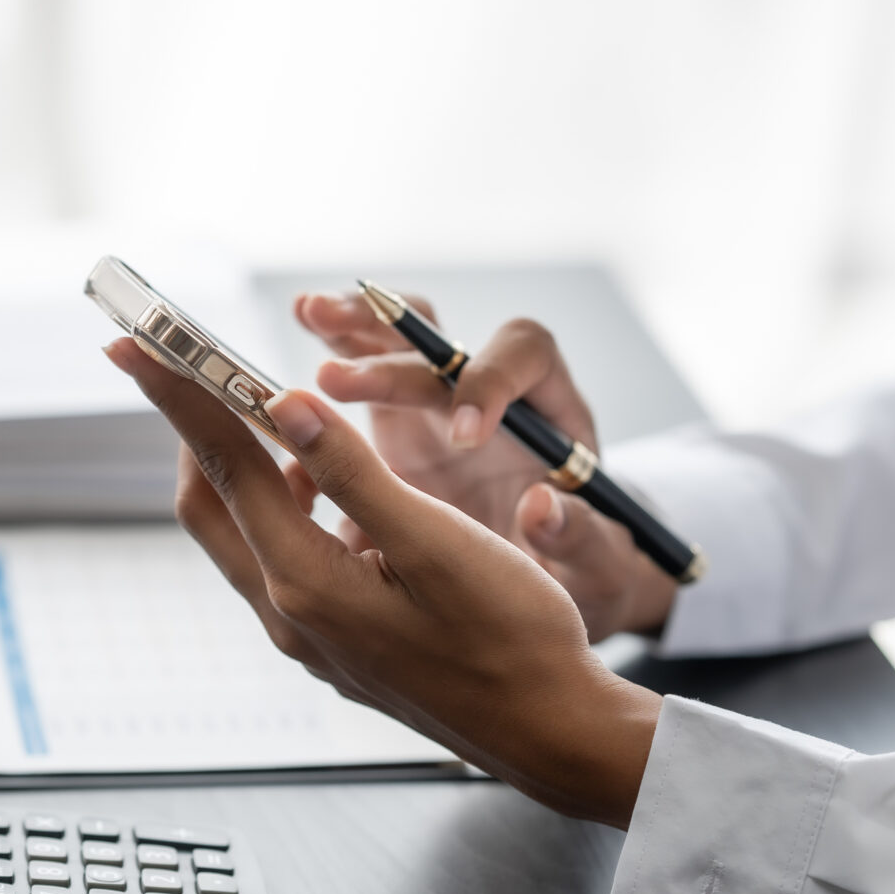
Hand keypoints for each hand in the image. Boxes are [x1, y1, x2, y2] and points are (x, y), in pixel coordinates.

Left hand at [105, 336, 659, 826]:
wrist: (550, 730)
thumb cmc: (513, 640)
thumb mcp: (438, 544)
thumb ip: (355, 474)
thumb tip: (283, 407)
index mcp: (308, 584)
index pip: (224, 467)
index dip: (181, 397)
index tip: (137, 345)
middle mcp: (291, 615)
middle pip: (210, 505)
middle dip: (196, 430)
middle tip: (189, 368)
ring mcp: (309, 636)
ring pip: (246, 534)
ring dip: (247, 469)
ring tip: (271, 417)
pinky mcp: (334, 643)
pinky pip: (284, 560)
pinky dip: (288, 508)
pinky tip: (332, 490)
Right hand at [295, 290, 677, 639]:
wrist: (553, 579)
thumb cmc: (584, 565)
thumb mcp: (597, 566)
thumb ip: (579, 539)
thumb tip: (542, 509)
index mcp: (550, 412)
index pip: (524, 357)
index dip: (492, 383)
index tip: (463, 435)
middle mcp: (492, 391)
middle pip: (444, 341)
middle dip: (393, 355)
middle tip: (338, 383)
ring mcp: (442, 397)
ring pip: (400, 335)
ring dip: (355, 323)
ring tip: (308, 314)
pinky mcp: (402, 416)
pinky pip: (368, 360)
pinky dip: (335, 341)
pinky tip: (297, 327)